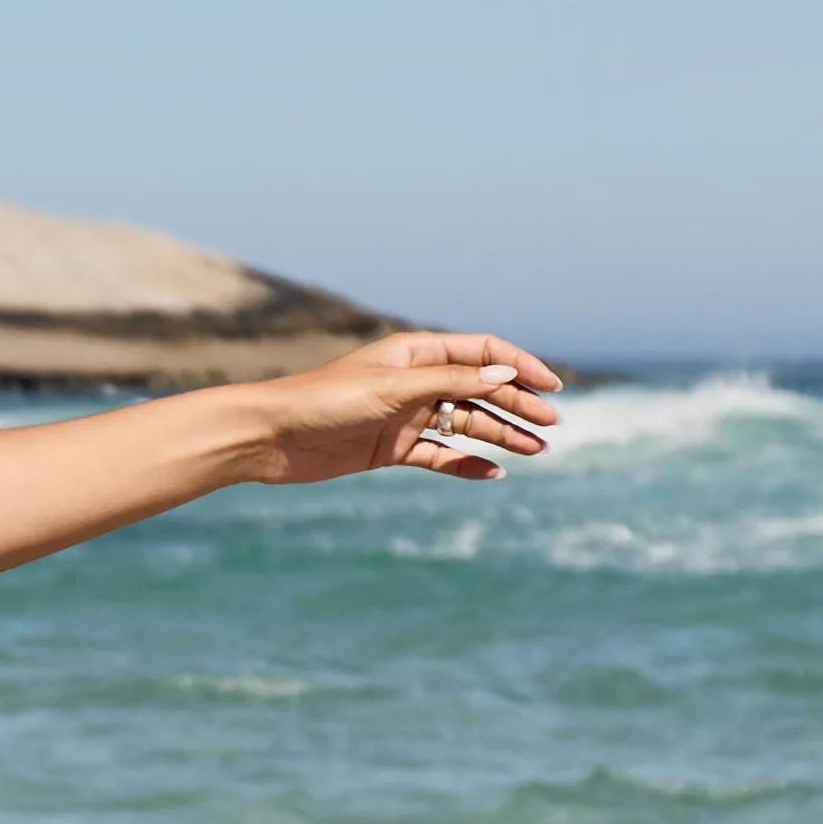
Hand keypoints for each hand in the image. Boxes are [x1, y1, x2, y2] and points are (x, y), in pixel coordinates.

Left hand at [251, 328, 559, 487]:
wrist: (271, 437)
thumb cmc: (325, 401)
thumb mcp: (393, 388)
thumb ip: (450, 382)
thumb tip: (505, 372)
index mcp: (416, 353)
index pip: (482, 351)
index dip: (519, 365)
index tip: (551, 386)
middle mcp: (415, 381)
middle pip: (480, 389)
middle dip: (518, 403)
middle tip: (552, 424)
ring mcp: (406, 416)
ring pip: (465, 424)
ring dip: (502, 434)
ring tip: (538, 450)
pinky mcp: (392, 449)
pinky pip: (440, 455)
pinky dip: (467, 463)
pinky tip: (495, 472)